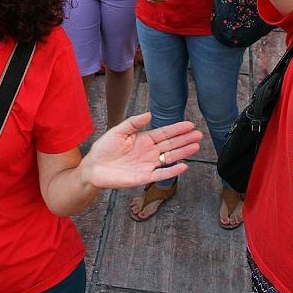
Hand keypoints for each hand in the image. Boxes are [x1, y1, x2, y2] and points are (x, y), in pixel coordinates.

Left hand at [79, 113, 201, 188]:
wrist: (93, 168)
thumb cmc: (104, 148)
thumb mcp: (118, 131)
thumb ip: (133, 123)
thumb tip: (149, 114)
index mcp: (144, 139)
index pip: (164, 133)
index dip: (177, 129)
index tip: (190, 124)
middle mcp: (149, 152)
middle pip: (171, 144)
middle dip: (185, 139)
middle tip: (199, 135)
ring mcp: (148, 164)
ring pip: (169, 158)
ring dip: (183, 153)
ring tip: (196, 147)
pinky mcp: (144, 177)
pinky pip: (161, 174)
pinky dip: (172, 171)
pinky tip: (183, 166)